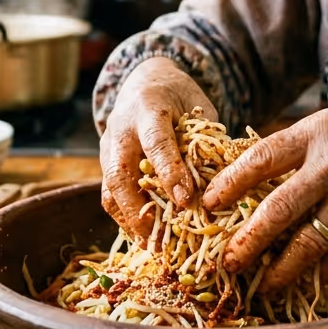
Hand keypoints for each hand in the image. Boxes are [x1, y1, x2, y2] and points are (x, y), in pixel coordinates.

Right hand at [99, 57, 217, 238]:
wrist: (145, 82)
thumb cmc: (179, 98)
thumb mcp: (199, 110)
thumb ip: (205, 142)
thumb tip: (222, 183)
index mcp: (148, 108)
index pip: (156, 144)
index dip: (170, 173)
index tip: (186, 200)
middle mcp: (121, 129)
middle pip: (121, 174)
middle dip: (139, 209)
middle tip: (160, 237)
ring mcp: (108, 147)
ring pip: (110, 189)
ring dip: (129, 221)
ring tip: (151, 246)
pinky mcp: (105, 163)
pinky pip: (109, 195)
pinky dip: (125, 219)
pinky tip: (144, 237)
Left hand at [202, 93, 327, 291]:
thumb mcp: (327, 123)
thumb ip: (291, 149)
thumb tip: (242, 176)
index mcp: (312, 134)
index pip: (260, 160)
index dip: (230, 183)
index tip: (206, 204)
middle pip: (280, 210)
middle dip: (249, 242)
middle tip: (227, 263)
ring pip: (309, 243)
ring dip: (282, 270)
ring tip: (263, 286)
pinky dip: (322, 273)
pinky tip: (307, 283)